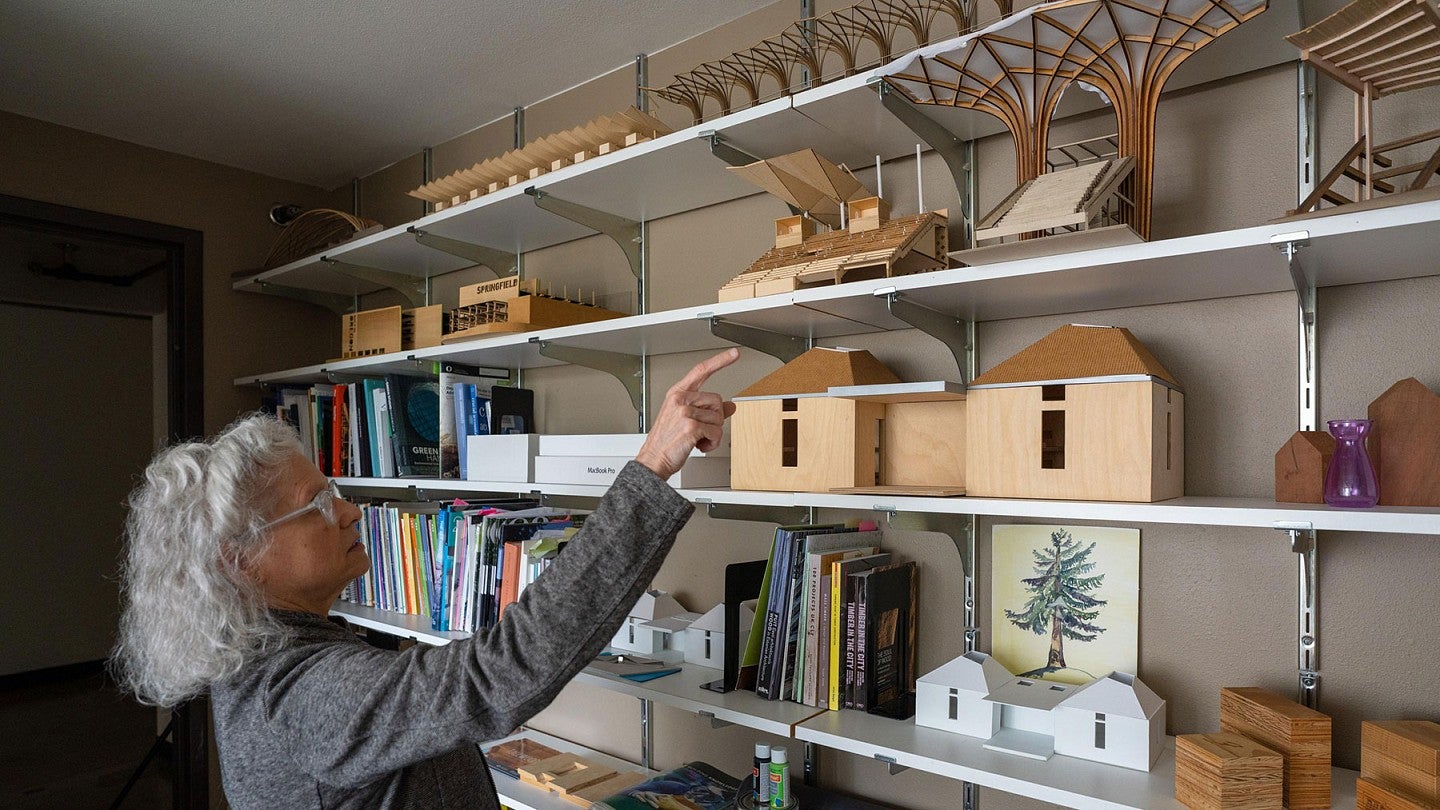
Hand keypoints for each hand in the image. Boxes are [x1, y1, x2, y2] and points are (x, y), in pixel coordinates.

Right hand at [635, 348, 739, 479]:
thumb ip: (709, 410)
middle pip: (717, 401)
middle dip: (715, 419)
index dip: (720, 361)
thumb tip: (731, 406)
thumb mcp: (686, 419)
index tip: (734, 353)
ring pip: (719, 419)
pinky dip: (712, 443)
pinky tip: (699, 445)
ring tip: (696, 439)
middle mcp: (680, 400)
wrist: (654, 459)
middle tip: (700, 429)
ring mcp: (684, 412)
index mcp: (677, 394)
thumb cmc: (668, 440)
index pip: (701, 371)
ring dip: (712, 434)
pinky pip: (716, 432)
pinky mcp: (691, 426)